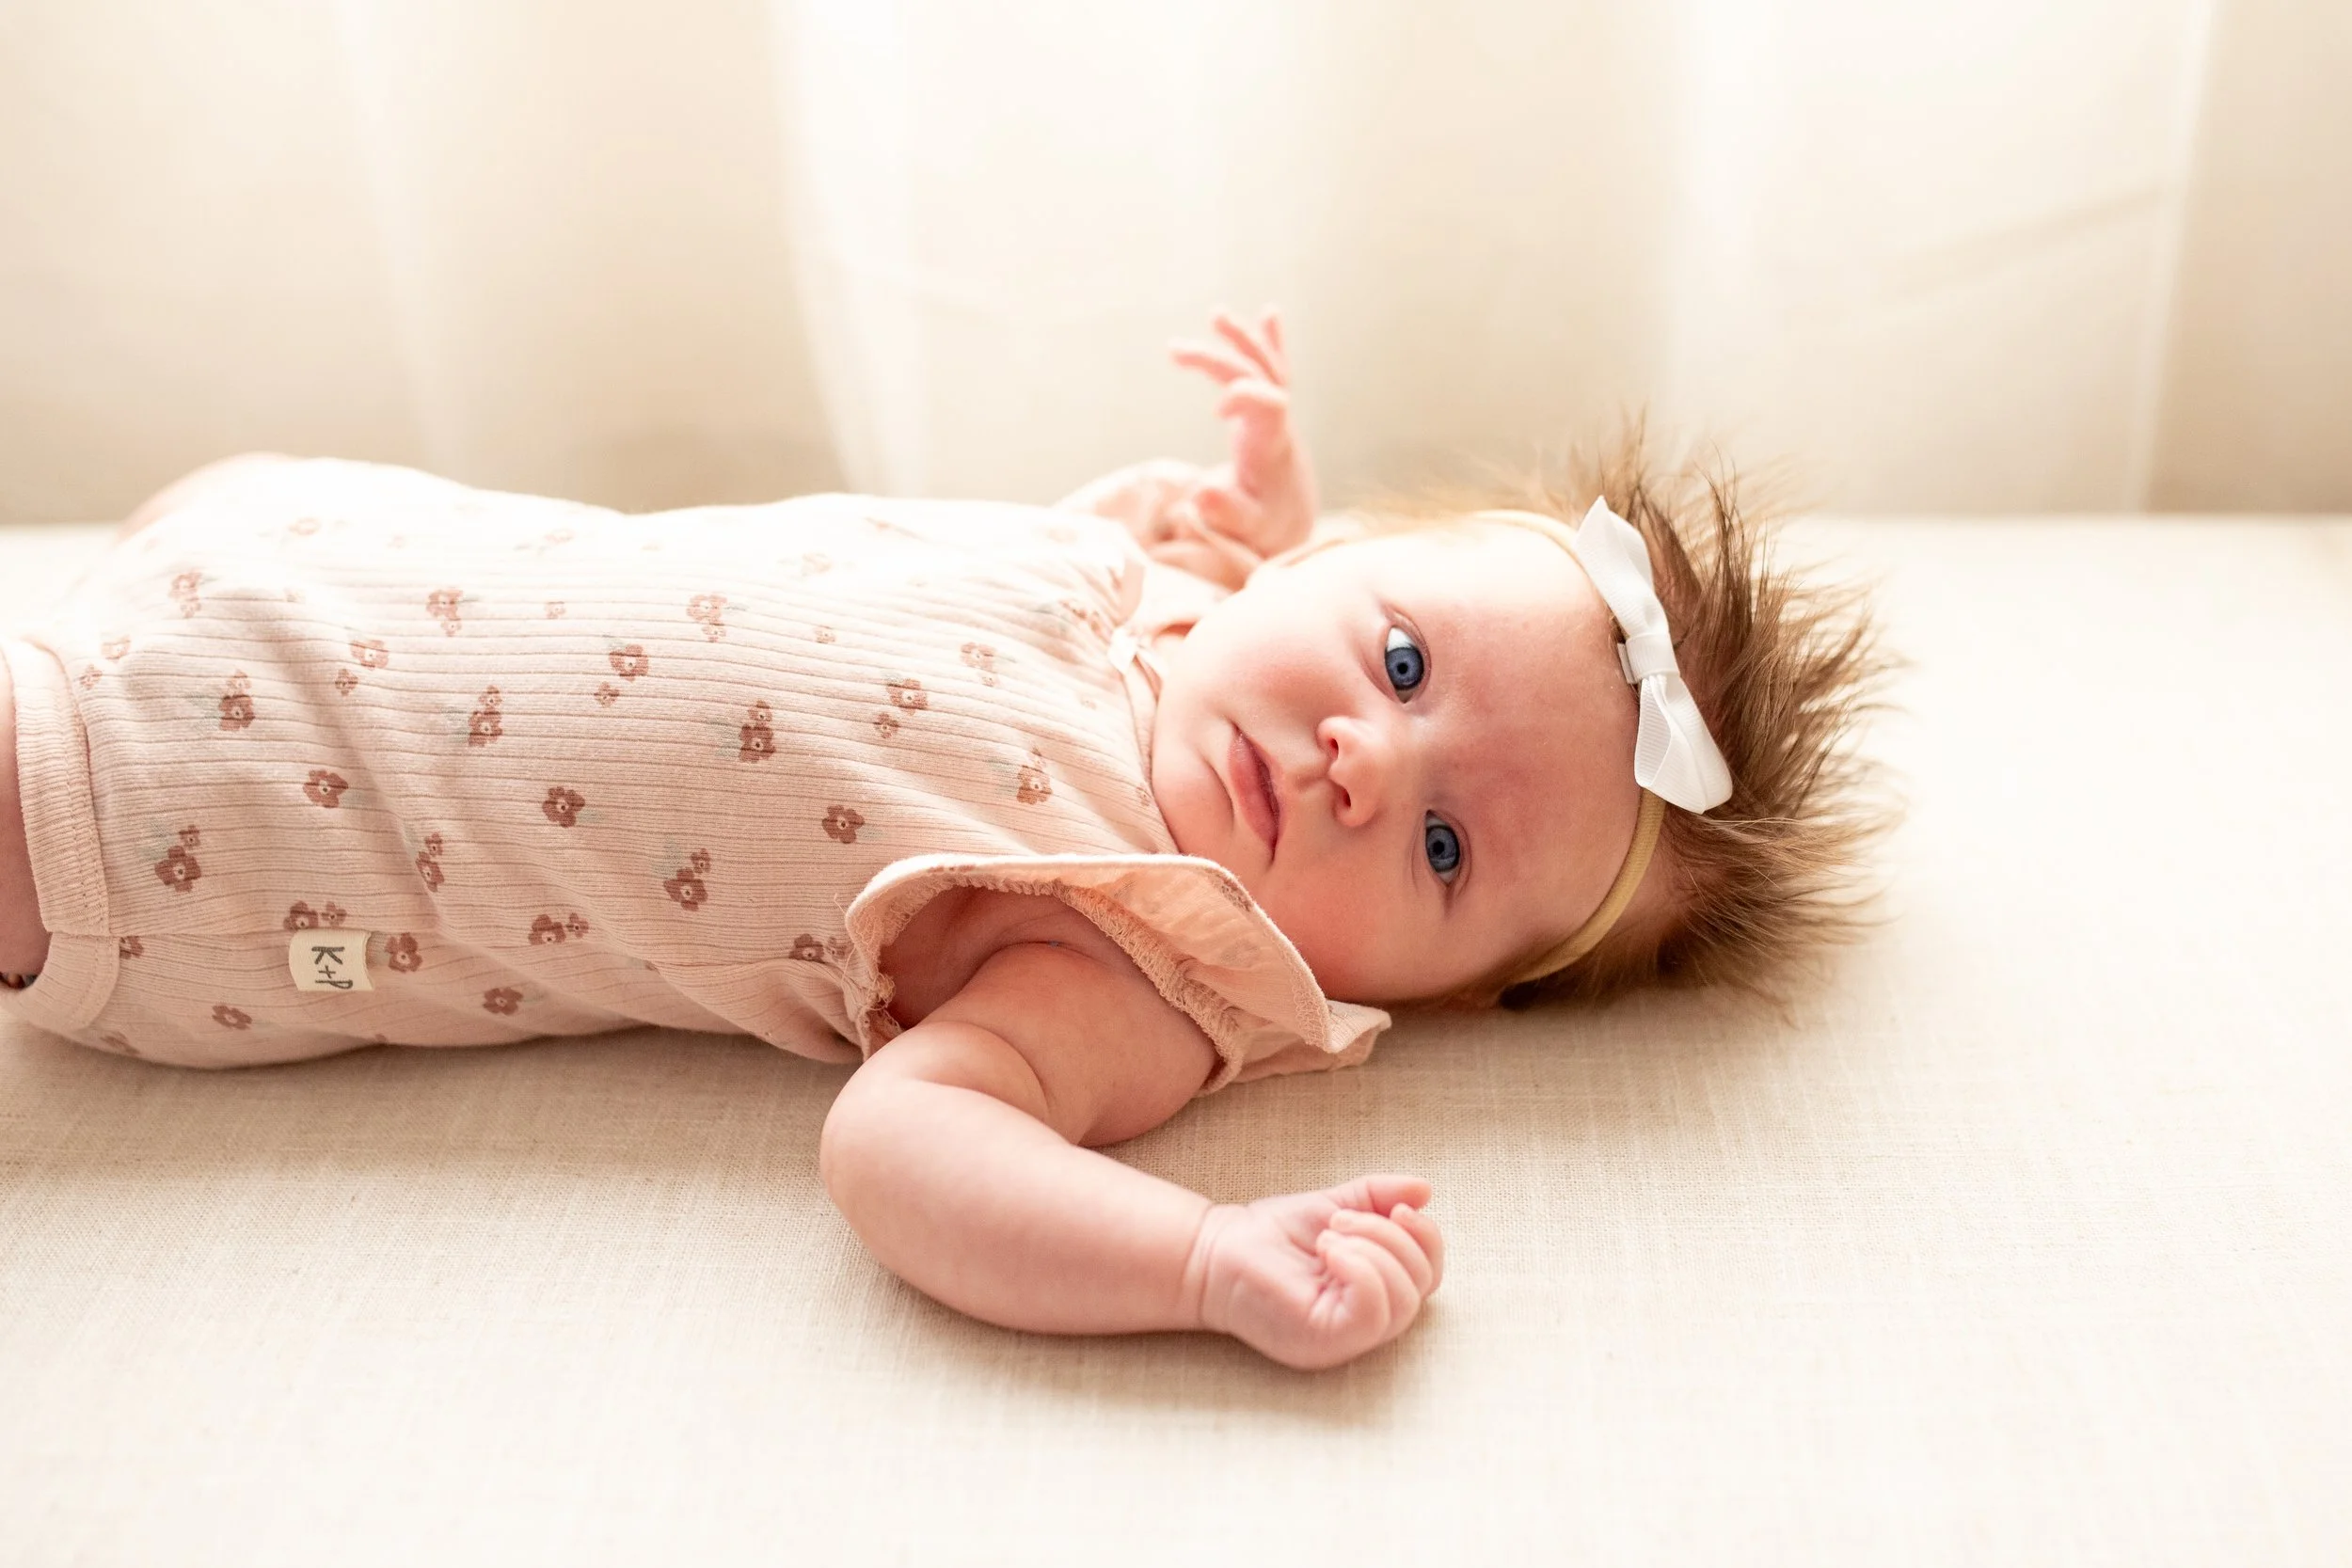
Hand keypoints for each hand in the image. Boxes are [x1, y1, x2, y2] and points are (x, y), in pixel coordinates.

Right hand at [1163, 306, 1319, 563]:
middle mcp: (1278, 421)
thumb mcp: (1246, 527)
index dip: (1244, 396)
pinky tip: (1269, 313)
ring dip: (1241, 339)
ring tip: (1216, 315)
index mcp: (1273, 443)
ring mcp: (1276, 412)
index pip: (1267, 404)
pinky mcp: (1271, 409)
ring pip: (1265, 365)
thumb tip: (1200, 494)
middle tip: (1174, 350)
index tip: (1216, 411)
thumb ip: (1225, 512)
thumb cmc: (1267, 523)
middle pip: (1255, 375)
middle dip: (1217, 360)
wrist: (1292, 519)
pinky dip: (1271, 341)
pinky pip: (1276, 368)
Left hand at [1191, 1173, 1444, 1369]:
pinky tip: (1328, 1251)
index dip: (1426, 1238)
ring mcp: (1347, 1339)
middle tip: (1341, 1219)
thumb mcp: (1335, 1206)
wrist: (1214, 1249)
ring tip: (1330, 1234)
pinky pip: (1372, 1312)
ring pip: (1402, 1301)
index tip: (1398, 1207)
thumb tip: (1425, 1189)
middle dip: (1392, 1237)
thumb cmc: (1269, 1235)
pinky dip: (1360, 1269)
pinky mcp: (1326, 1341)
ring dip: (1374, 1248)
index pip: (1428, 1276)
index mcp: (1374, 1294)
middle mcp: (1365, 1324)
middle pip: (1421, 1286)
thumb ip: (1378, 1198)